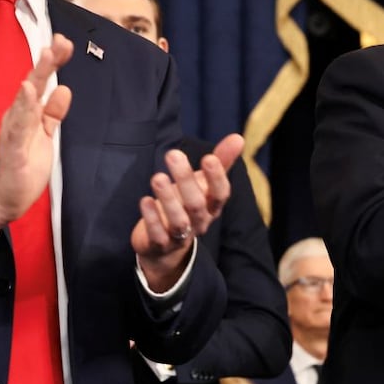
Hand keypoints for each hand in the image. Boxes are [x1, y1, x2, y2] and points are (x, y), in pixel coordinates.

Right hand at [0, 33, 73, 240]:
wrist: (6, 196)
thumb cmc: (25, 163)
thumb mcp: (45, 134)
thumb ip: (53, 112)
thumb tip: (64, 89)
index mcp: (28, 112)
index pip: (42, 82)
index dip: (53, 62)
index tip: (65, 42)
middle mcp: (19, 116)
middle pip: (34, 83)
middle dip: (47, 61)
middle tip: (59, 40)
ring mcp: (14, 130)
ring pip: (26, 99)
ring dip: (36, 76)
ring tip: (46, 56)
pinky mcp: (12, 149)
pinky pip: (18, 126)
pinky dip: (23, 108)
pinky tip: (28, 92)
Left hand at [132, 133, 243, 291]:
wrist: (168, 245)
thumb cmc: (188, 205)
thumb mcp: (204, 184)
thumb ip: (221, 161)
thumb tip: (238, 137)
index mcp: (212, 206)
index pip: (221, 194)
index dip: (216, 177)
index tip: (208, 157)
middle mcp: (199, 222)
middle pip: (197, 204)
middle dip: (185, 180)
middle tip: (173, 154)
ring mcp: (180, 236)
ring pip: (179, 221)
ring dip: (168, 199)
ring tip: (158, 177)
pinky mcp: (160, 245)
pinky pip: (158, 235)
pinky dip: (151, 219)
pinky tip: (145, 200)